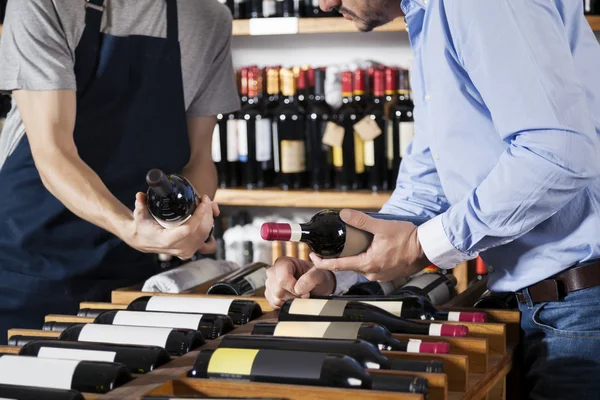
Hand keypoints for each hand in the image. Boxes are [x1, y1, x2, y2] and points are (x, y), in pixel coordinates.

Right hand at [121, 192, 218, 258]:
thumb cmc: (143, 227)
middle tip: (205, 200)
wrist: (143, 241)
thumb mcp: (140, 215)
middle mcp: (178, 249)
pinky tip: (207, 218)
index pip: (189, 229)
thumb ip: (140, 204)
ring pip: (205, 235)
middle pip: (201, 231)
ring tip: (206, 205)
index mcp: (167, 240)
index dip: (200, 214)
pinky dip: (209, 228)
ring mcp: (185, 252)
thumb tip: (140, 195)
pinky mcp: (190, 252)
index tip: (203, 200)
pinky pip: (205, 240)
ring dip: (209, 219)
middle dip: (207, 213)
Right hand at [265, 257, 336, 308]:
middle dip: (293, 296)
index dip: (294, 289)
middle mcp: (273, 272)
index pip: (282, 279)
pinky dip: (285, 305)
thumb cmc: (317, 277)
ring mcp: (270, 284)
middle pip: (278, 291)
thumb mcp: (319, 275)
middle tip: (304, 293)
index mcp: (283, 262)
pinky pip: (274, 305)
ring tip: (298, 295)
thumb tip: (298, 289)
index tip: (305, 291)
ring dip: (290, 301)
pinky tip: (293, 298)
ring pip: (276, 299)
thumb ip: (311, 278)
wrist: (317, 284)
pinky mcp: (270, 295)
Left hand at [310, 209, 429, 281]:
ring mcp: (380, 276)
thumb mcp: (382, 226)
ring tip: (352, 243)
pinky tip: (369, 249)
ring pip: (360, 266)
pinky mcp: (387, 274)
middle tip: (330, 245)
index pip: (337, 266)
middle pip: (347, 266)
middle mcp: (372, 274)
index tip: (312, 256)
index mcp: (367, 264)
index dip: (321, 262)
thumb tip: (344, 214)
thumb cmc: (408, 239)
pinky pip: (371, 267)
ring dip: (354, 257)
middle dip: (338, 256)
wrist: (427, 248)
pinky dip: (366, 259)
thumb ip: (361, 220)